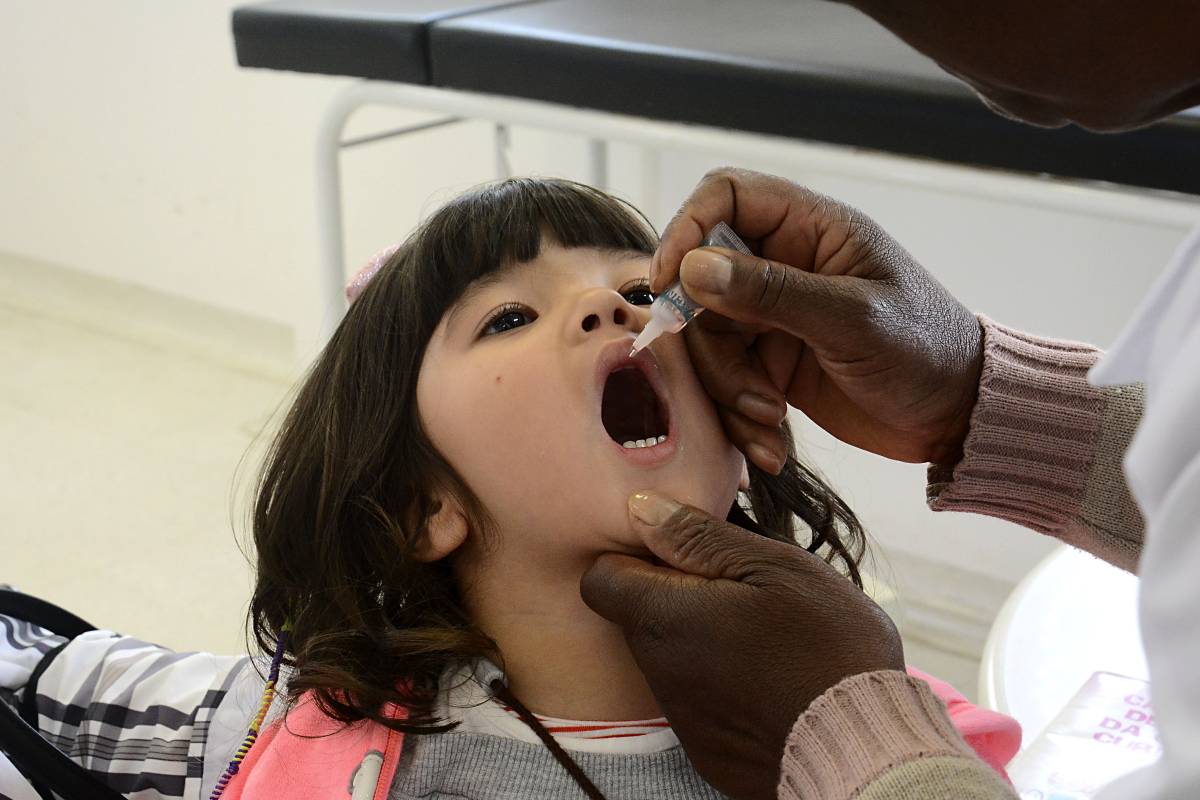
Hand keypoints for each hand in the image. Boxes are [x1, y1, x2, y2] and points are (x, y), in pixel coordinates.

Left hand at [580, 491, 903, 799]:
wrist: (867, 747)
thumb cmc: (825, 644)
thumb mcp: (772, 567)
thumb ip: (697, 537)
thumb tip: (639, 508)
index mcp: (663, 619)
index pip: (600, 579)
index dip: (634, 556)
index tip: (683, 551)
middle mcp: (658, 673)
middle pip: (637, 618)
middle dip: (674, 595)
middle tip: (739, 588)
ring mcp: (682, 719)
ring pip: (669, 660)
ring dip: (700, 639)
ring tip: (763, 635)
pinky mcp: (707, 752)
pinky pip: (699, 703)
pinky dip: (722, 685)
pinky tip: (769, 680)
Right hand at [652, 167, 983, 469]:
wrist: (958, 419)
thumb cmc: (927, 351)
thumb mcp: (852, 320)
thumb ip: (772, 292)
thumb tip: (693, 268)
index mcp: (812, 230)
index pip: (726, 197)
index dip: (687, 230)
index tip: (669, 283)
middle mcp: (784, 265)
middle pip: (701, 284)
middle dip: (710, 344)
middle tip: (744, 389)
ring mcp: (773, 317)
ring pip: (708, 341)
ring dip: (727, 391)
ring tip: (770, 422)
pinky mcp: (771, 364)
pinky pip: (726, 383)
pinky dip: (739, 419)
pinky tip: (773, 446)